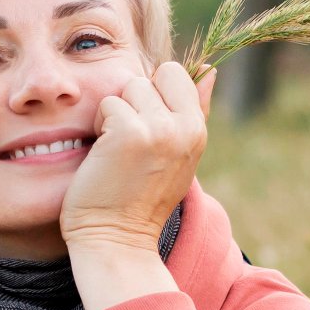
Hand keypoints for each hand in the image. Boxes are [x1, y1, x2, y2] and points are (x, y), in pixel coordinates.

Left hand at [58, 62, 214, 253]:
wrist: (115, 239)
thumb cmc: (139, 200)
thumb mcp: (178, 155)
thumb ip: (193, 111)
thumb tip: (210, 69)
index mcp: (197, 130)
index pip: (176, 74)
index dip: (152, 93)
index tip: (142, 125)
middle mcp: (183, 127)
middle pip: (150, 77)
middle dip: (132, 101)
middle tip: (126, 142)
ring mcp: (157, 128)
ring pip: (127, 88)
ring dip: (114, 114)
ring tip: (115, 150)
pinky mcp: (127, 132)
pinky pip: (107, 105)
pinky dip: (98, 126)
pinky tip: (102, 155)